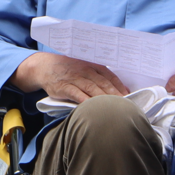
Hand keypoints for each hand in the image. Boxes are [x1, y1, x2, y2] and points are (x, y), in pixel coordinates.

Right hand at [13, 52, 128, 102]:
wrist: (45, 67)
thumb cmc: (68, 70)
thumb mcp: (84, 68)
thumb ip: (99, 77)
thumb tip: (120, 90)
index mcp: (92, 66)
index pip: (110, 77)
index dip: (120, 87)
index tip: (130, 98)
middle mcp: (85, 71)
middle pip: (104, 84)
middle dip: (116, 96)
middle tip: (126, 106)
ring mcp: (74, 78)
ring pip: (93, 89)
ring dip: (105, 99)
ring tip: (114, 109)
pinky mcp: (64, 87)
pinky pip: (77, 94)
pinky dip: (86, 101)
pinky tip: (94, 108)